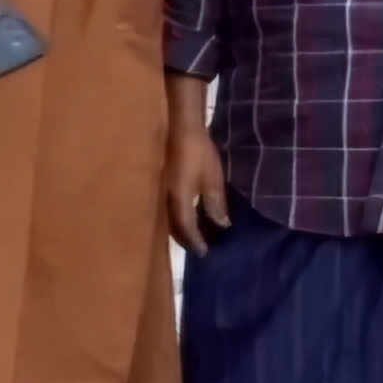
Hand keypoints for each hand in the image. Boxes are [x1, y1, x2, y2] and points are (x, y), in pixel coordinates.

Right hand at [167, 111, 229, 252]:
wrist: (180, 129)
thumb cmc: (199, 153)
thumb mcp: (213, 178)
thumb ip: (215, 202)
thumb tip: (222, 225)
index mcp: (179, 199)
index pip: (186, 227)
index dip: (195, 241)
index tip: (204, 253)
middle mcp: (166, 199)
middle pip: (173, 226)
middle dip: (185, 238)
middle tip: (197, 247)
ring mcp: (161, 192)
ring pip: (168, 218)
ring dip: (179, 228)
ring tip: (192, 235)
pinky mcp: (162, 185)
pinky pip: (167, 208)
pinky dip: (177, 217)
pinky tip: (185, 215)